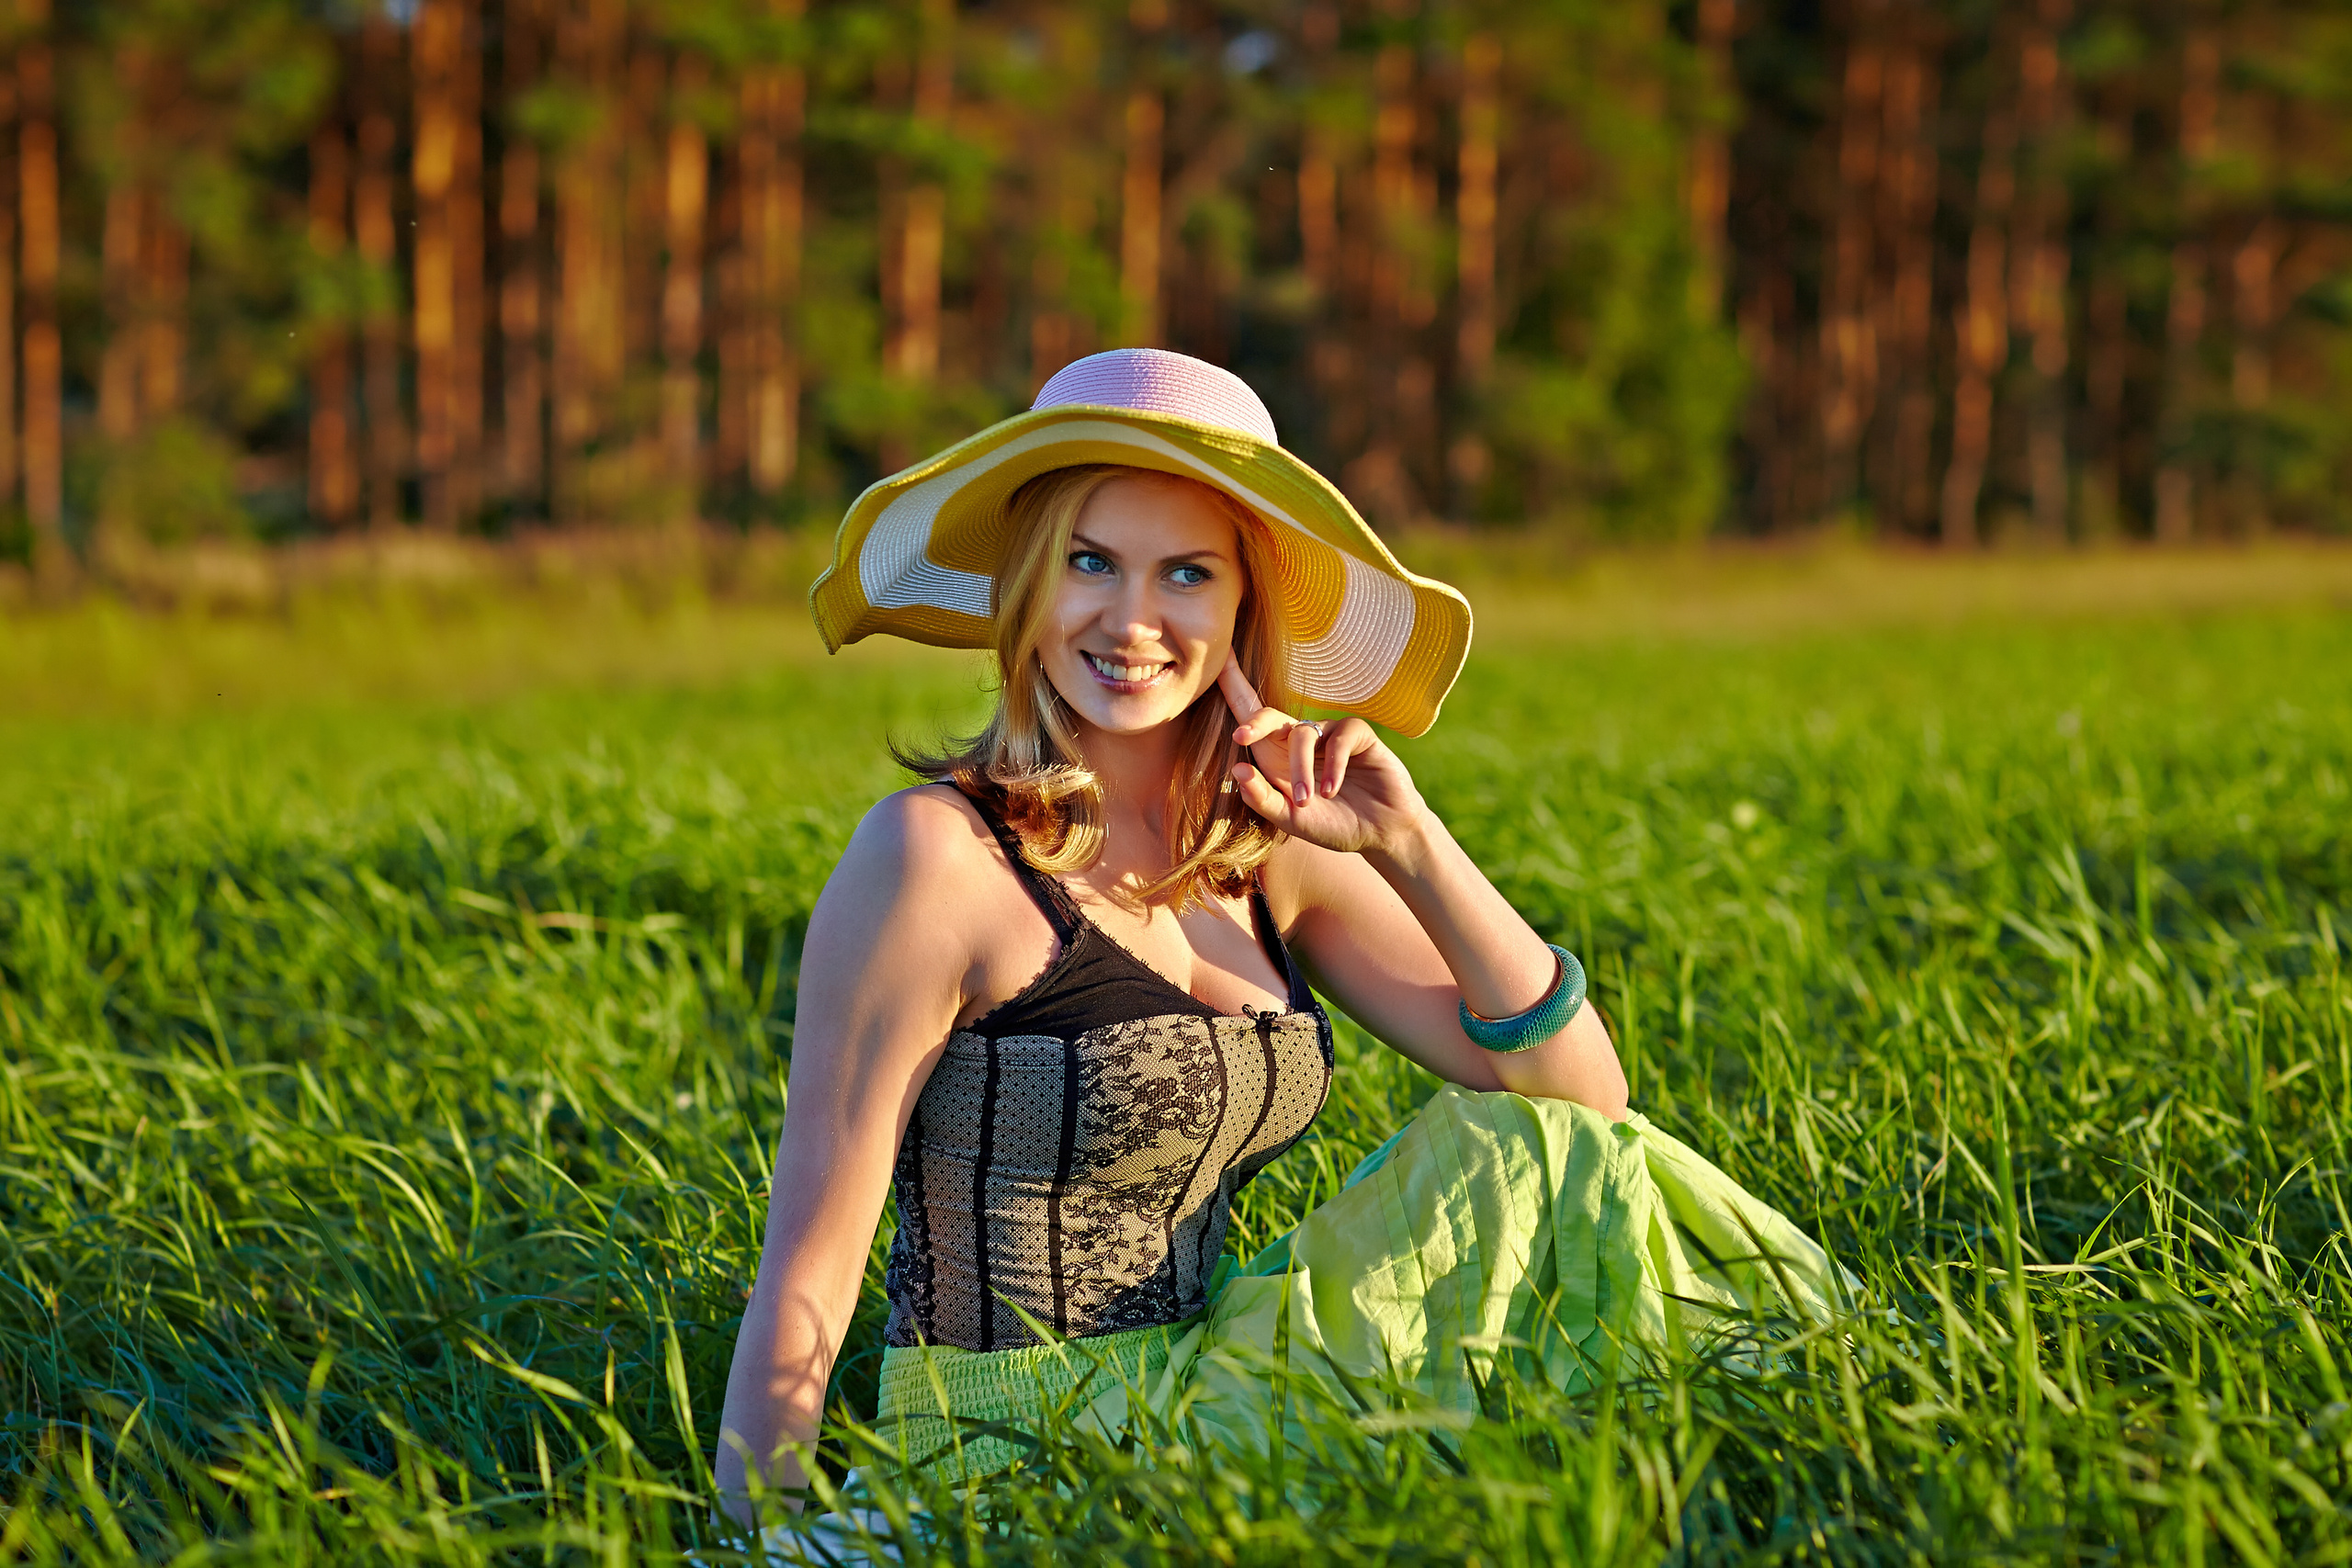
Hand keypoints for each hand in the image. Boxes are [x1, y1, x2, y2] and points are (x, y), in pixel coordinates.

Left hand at [1217, 654, 1431, 856]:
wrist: (1381, 834)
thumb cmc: (1333, 826)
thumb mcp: (1291, 819)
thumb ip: (1262, 799)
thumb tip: (1236, 769)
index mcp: (1276, 757)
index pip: (1250, 716)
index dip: (1233, 685)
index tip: (1217, 658)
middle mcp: (1300, 740)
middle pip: (1269, 715)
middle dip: (1254, 722)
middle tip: (1240, 737)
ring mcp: (1329, 734)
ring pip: (1302, 735)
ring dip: (1300, 769)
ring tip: (1307, 800)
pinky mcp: (1357, 734)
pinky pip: (1339, 738)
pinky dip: (1332, 765)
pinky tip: (1331, 791)